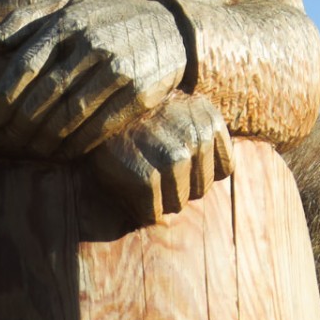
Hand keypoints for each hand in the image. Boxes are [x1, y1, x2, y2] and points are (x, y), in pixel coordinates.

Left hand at [0, 0, 186, 158]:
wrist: (170, 29)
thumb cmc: (107, 19)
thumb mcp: (68, 6)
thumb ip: (24, 20)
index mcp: (70, 22)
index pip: (26, 64)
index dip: (4, 96)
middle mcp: (93, 43)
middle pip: (46, 95)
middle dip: (22, 124)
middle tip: (10, 141)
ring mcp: (119, 68)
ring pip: (72, 114)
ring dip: (47, 138)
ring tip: (34, 149)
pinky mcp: (139, 91)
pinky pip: (101, 125)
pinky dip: (78, 143)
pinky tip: (66, 151)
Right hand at [86, 92, 233, 225]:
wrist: (95, 107)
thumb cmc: (139, 115)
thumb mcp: (180, 112)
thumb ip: (200, 136)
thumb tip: (212, 177)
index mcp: (209, 120)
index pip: (224, 169)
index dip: (200, 172)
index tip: (180, 163)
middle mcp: (197, 138)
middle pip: (201, 189)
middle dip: (180, 186)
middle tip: (154, 168)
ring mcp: (173, 157)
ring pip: (178, 203)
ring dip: (160, 198)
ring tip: (141, 175)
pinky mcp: (144, 176)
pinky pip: (153, 212)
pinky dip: (142, 209)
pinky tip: (129, 187)